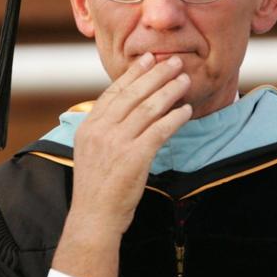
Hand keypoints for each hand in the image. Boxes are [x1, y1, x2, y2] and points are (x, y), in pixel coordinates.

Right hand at [52, 53, 191, 276]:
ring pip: (148, 108)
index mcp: (89, 126)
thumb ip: (105, 129)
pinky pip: (159, 130)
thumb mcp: (91, 151)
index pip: (114, 92)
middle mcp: (101, 130)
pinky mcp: (134, 158)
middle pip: (133, 94)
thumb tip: (125, 109)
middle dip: (156, 75)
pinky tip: (186, 110)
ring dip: (169, 91)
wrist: (94, 216)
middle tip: (174, 61)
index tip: (147, 59)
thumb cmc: (96, 187)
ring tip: (184, 80)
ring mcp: (117, 143)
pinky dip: (174, 118)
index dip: (133, 74)